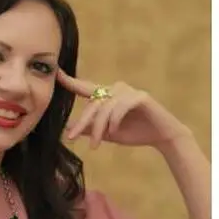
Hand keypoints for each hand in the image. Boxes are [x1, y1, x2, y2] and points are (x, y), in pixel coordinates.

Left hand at [57, 68, 192, 150]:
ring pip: (104, 107)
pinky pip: (120, 107)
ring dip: (97, 127)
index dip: (70, 81)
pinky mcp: (140, 96)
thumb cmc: (135, 132)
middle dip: (81, 122)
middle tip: (72, 138)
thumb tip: (67, 130)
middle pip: (92, 103)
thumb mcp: (107, 133)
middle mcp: (116, 89)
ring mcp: (128, 91)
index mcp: (107, 95)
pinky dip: (114, 120)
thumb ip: (89, 129)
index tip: (56, 74)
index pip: (85, 88)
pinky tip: (113, 131)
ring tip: (95, 144)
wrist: (162, 136)